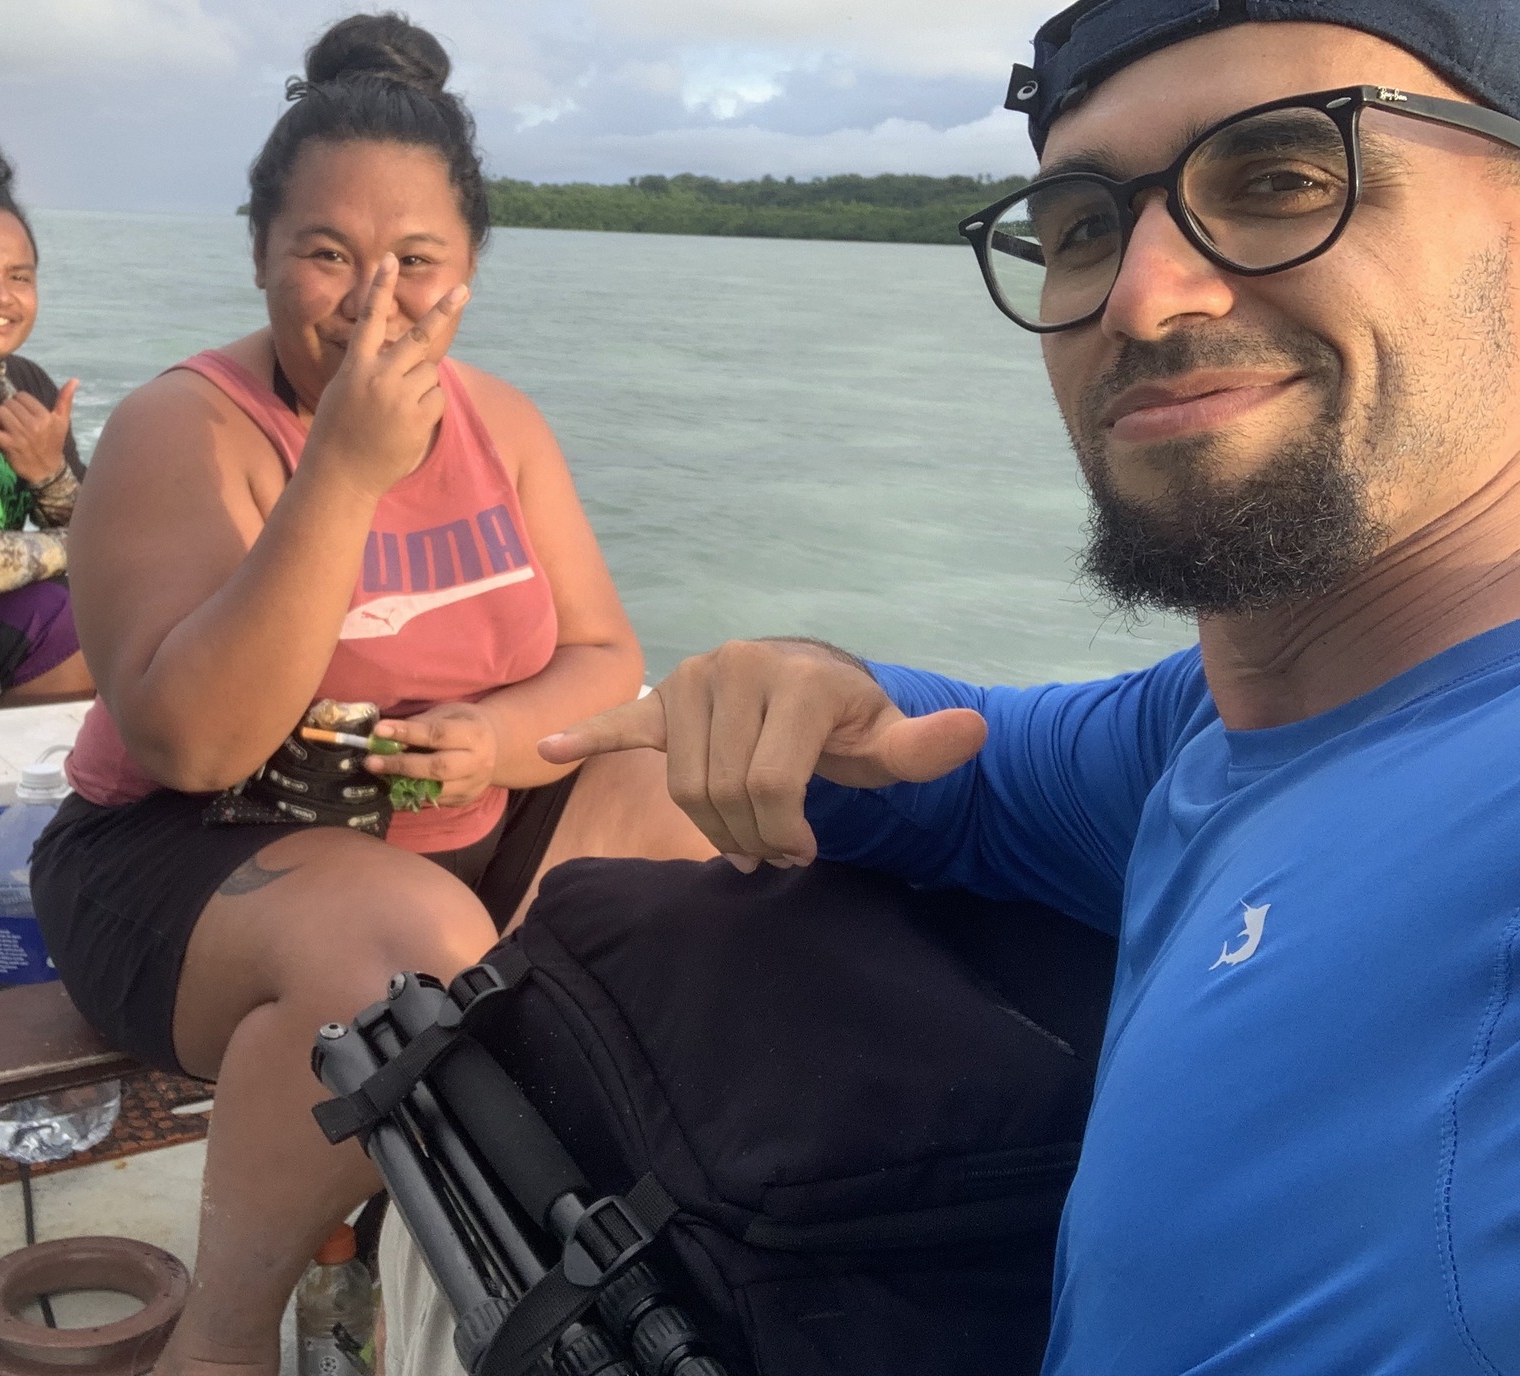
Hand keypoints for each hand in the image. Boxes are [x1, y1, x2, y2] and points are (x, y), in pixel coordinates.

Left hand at [0, 380, 78, 485]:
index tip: (24, 411)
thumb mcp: (62, 422)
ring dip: (0, 414)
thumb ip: (66, 400)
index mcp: (46, 417)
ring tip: (7, 423)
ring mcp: (19, 435)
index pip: (23, 397)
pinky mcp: (7, 445)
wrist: (47, 470)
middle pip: (11, 403)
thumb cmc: (54, 443)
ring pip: (1, 412)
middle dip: (10, 408)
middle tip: (16, 419)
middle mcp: (33, 425)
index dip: (21, 402)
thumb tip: (75, 379)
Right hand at [305, 256, 469, 497]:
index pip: (369, 319)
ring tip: (398, 411)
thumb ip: (371, 369)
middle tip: (463, 289)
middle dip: (443, 311)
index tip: (389, 260)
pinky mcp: (417, 417)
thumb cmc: (338, 433)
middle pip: (418, 336)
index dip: (380, 288)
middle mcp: (378, 376)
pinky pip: (436, 398)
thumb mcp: (344, 392)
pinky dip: (428, 407)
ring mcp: (399, 396)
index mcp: (355, 367)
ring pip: (430, 373)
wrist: (339, 475)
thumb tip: (408, 354)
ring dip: (422, 385)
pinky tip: (408, 425)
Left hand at [367, 703, 499, 807]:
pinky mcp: (464, 800)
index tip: (379, 730)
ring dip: (403, 783)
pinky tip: (394, 785)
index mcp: (474, 734)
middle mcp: (477, 762)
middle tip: (372, 761)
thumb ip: (421, 723)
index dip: (407, 732)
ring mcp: (472, 785)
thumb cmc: (463, 723)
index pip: (437, 734)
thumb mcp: (448, 713)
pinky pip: (434, 801)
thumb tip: (386, 735)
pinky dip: (411, 794)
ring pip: (435, 790)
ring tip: (379, 774)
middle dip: (402, 764)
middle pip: (437, 767)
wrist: (497, 746)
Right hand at [536, 639, 985, 869]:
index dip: (785, 833)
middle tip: (778, 852)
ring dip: (710, 824)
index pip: (769, 784)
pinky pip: (621, 721)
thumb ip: (923, 745)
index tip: (806, 852)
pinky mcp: (664, 696)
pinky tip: (545, 747)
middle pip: (722, 790)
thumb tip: (974, 732)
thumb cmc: (852, 723)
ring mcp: (695, 679)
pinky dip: (584, 736)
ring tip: (743, 836)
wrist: (814, 680)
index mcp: (796, 680)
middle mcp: (737, 666)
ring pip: (681, 784)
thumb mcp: (889, 738)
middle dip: (750, 835)